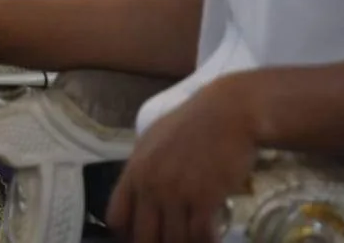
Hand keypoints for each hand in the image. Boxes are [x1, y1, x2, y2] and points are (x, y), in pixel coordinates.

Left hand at [105, 75, 258, 242]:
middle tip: (171, 239)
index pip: (116, 217)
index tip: (143, 234)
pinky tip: (212, 237)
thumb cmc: (191, 123)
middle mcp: (150, 186)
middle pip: (144, 237)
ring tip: (192, 238)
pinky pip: (201, 236)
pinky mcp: (205, 199)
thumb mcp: (153, 140)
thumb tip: (136, 192)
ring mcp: (177, 194)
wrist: (227, 113)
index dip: (128, 233)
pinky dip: (207, 242)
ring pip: (174, 241)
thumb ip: (142, 169)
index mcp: (134, 171)